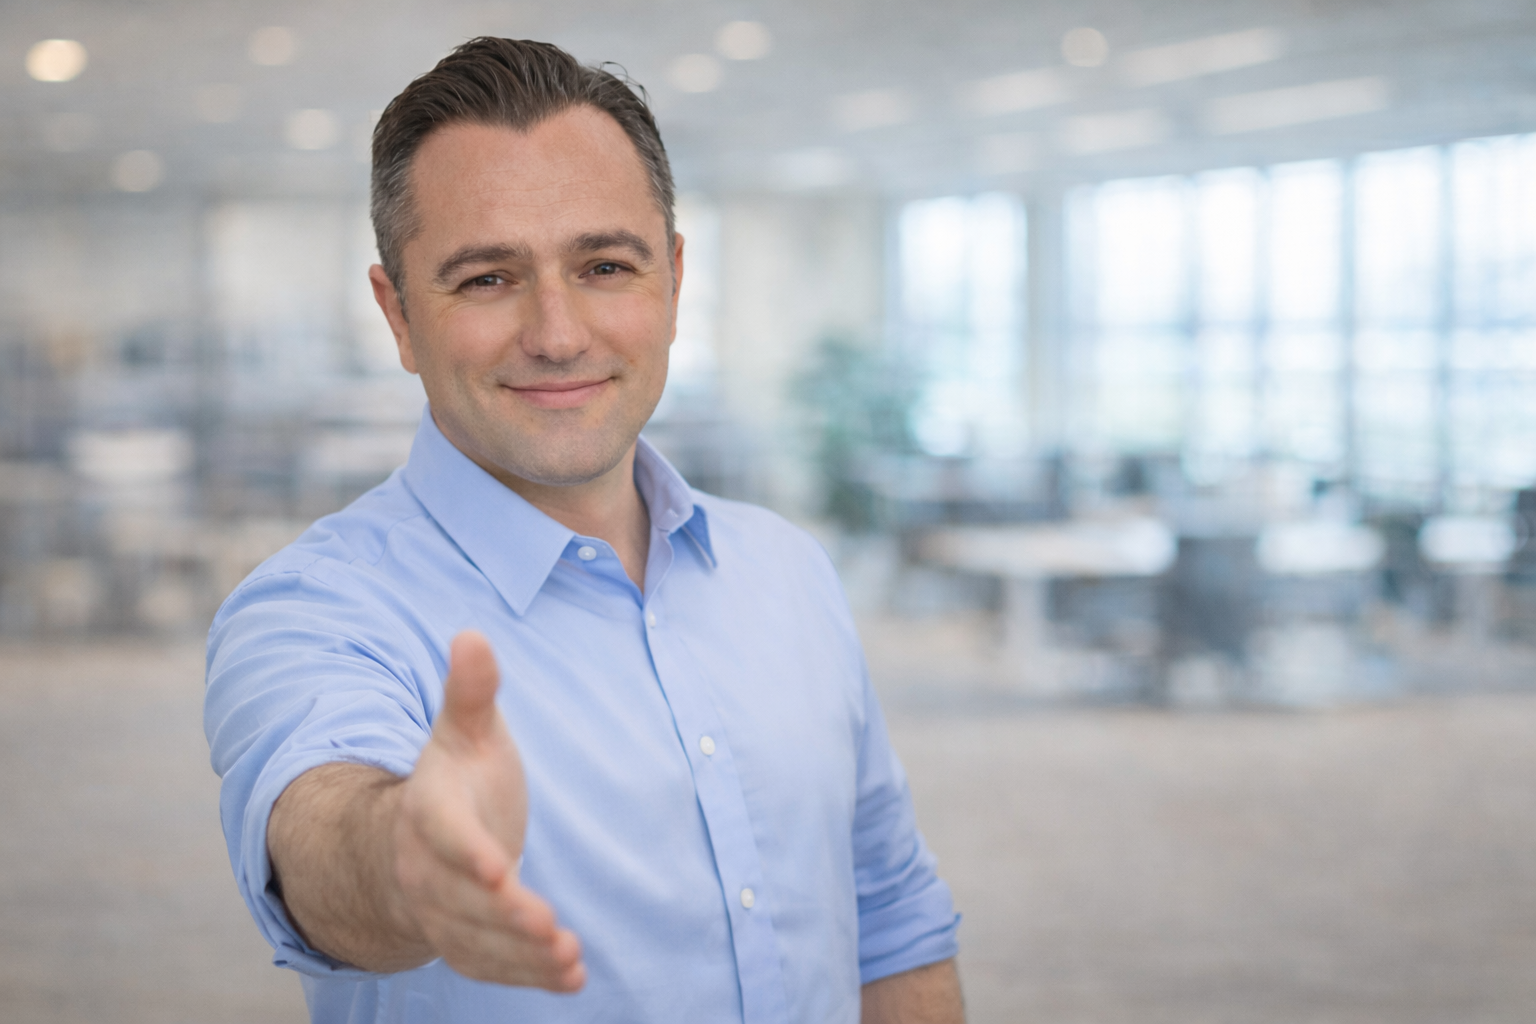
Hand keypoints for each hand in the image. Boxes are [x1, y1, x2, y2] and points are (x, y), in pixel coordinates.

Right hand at [392, 630, 584, 989]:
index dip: (470, 854)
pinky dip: (528, 976)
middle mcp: (427, 869)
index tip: (499, 870)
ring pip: (478, 942)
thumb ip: (472, 691)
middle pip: (463, 901)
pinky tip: (571, 980)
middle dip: (505, 916)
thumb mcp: (465, 730)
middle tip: (550, 926)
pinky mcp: (465, 941)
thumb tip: (472, 634)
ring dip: (522, 956)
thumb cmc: (454, 778)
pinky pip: (492, 965)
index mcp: (428, 811)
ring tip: (570, 959)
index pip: (445, 836)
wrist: (414, 840)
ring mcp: (442, 911)